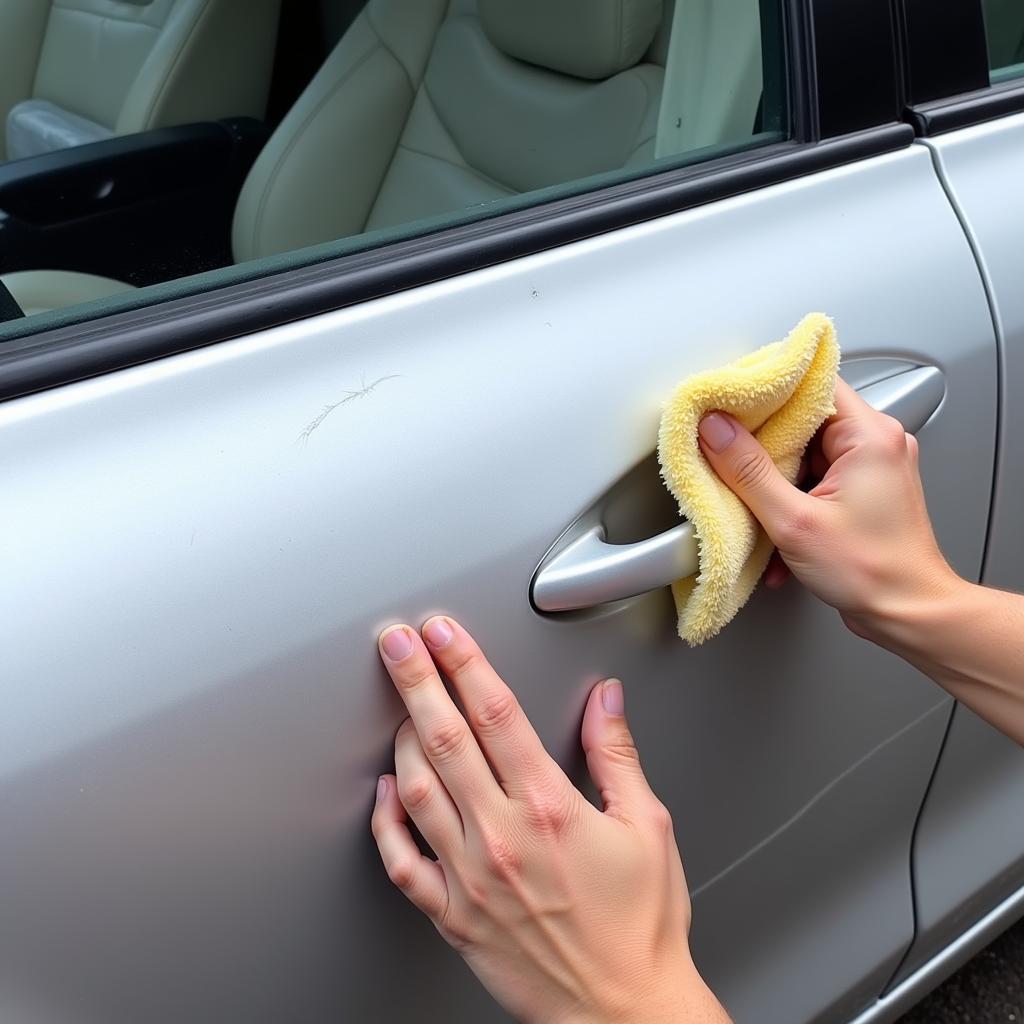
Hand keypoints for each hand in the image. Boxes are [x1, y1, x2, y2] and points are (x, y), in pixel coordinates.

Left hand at [370, 617, 729, 1023]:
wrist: (622, 1011)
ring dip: (401, 739)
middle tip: (397, 643)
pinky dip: (386, 821)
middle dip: (416, 680)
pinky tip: (385, 792)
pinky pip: (402, 861)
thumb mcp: (648, 826)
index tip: (445, 633)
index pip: (496, 713)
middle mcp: (502, 837)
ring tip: (398, 706)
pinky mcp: (452, 914)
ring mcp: (469, 877)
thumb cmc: (641, 926)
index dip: (465, 663)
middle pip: (445, 738)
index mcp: (549, 808)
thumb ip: (617, 755)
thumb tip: (605, 701)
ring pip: (417, 789)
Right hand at [697, 378, 960, 639]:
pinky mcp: (865, 491)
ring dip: (776, 480)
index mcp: (870, 435)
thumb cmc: (874, 572)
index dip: (767, 390)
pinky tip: (778, 527)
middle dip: (765, 446)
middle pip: (804, 419)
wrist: (908, 614)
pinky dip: (793, 498)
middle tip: (733, 460)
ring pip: (805, 452)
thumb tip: (717, 430)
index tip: (730, 402)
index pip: (811, 384)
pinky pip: (816, 477)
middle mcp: (878, 442)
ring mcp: (873, 467)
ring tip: (761, 508)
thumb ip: (748, 471)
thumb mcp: (794, 521)